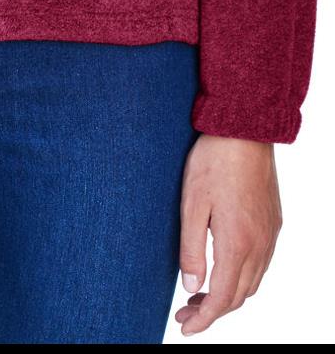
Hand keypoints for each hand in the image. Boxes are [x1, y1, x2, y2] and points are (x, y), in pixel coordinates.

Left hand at [176, 133, 281, 335]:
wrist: (245, 129)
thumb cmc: (213, 162)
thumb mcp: (191, 205)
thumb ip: (191, 249)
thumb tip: (191, 287)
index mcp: (237, 243)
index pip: (221, 299)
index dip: (203, 320)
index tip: (184, 328)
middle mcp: (259, 244)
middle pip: (239, 296)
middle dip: (212, 312)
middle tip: (185, 312)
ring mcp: (270, 234)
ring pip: (252, 282)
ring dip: (228, 295)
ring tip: (201, 294)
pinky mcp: (273, 222)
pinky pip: (261, 263)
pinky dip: (242, 277)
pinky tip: (224, 268)